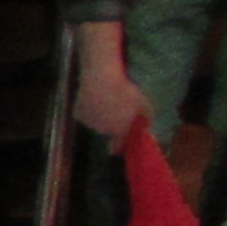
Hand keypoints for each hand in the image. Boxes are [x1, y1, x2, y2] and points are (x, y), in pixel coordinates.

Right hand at [73, 19, 151, 141]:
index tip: (119, 145)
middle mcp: (103, 131)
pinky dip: (90, 110)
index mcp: (119, 130)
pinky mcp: (78, 114)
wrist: (101, 79)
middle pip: (109, 131)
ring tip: (106, 102)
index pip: (119, 145)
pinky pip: (86, 115)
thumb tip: (148, 125)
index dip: (120, 146)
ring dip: (101, 117)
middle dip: (113, 124)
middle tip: (118, 110)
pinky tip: (94, 99)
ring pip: (97, 123)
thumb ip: (147, 117)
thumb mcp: (144, 103)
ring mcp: (90, 123)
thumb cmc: (125, 91)